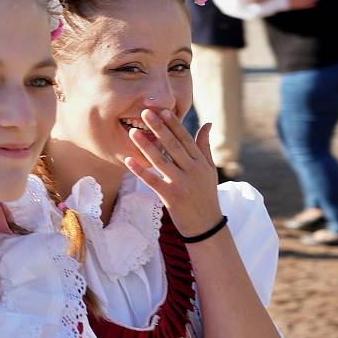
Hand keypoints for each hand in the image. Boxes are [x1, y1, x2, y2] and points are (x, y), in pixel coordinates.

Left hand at [124, 108, 223, 236]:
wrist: (207, 226)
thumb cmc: (206, 195)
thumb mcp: (209, 170)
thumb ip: (205, 147)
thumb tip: (207, 123)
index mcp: (201, 163)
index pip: (186, 139)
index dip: (174, 124)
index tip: (163, 110)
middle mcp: (193, 171)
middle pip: (173, 146)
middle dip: (159, 128)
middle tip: (145, 113)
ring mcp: (181, 184)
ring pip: (161, 161)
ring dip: (146, 146)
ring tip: (133, 132)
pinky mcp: (170, 197)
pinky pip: (152, 181)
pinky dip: (140, 170)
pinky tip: (128, 160)